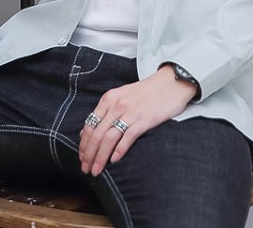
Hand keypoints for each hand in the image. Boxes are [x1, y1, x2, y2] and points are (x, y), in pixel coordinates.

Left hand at [79, 65, 196, 176]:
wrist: (170, 82)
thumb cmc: (146, 92)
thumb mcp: (121, 96)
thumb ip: (105, 112)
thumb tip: (87, 132)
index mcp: (109, 99)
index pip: (89, 125)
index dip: (84, 145)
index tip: (82, 158)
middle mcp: (117, 105)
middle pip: (96, 134)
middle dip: (89, 155)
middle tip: (86, 169)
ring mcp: (130, 112)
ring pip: (108, 138)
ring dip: (100, 157)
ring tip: (97, 170)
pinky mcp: (145, 119)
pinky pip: (127, 137)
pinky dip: (119, 150)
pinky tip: (114, 160)